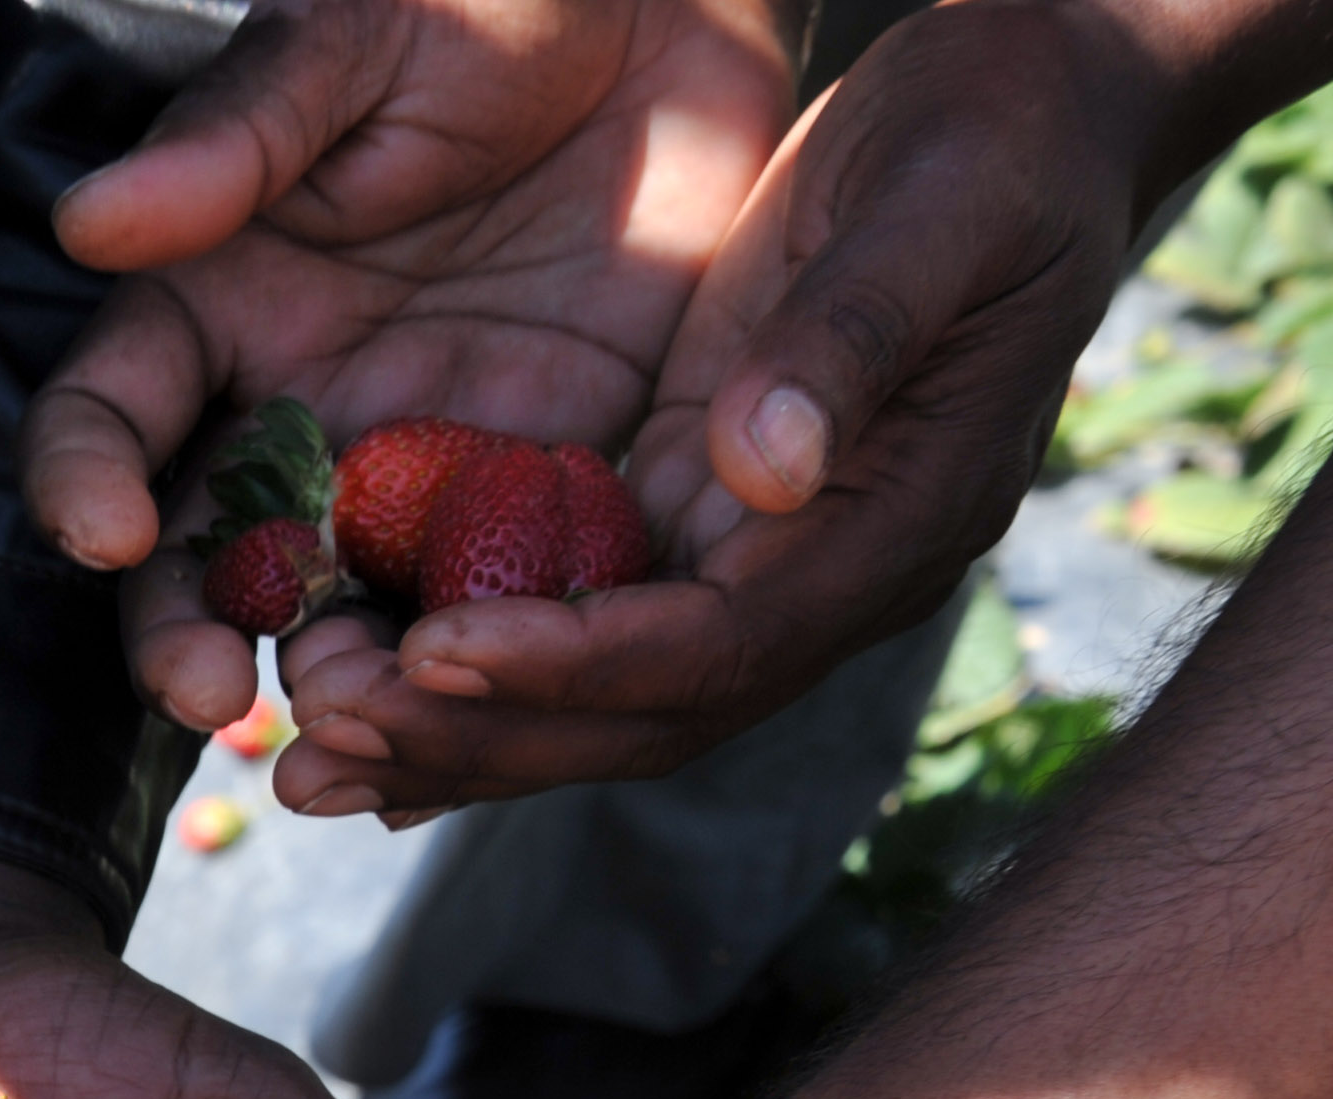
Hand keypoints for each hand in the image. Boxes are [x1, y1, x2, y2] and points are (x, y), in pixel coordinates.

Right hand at [23, 0, 790, 744]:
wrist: (674, 9)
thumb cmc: (483, 2)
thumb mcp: (357, 43)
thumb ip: (240, 136)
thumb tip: (95, 224)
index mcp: (212, 310)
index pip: (105, 423)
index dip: (84, 485)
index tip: (107, 532)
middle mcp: (290, 415)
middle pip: (197, 563)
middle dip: (184, 639)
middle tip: (213, 692)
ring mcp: (409, 473)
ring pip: (336, 615)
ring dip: (328, 681)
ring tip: (349, 716)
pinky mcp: (532, 502)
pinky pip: (491, 608)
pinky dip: (474, 676)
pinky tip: (473, 716)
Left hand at [265, 3, 1155, 813]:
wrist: (1033, 106)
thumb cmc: (1006, 131)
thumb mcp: (947, 203)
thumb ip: (854, 334)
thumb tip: (758, 471)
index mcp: (891, 520)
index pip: (719, 642)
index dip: (577, 662)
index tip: (437, 652)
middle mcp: (818, 574)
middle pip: (637, 713)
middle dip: (478, 738)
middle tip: (317, 749)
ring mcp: (752, 555)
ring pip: (590, 694)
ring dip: (450, 734)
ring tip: (299, 756)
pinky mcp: (691, 511)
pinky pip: (570, 624)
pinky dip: (465, 672)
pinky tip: (356, 691)